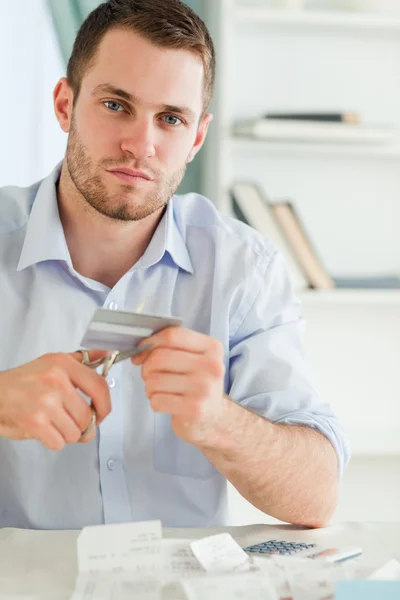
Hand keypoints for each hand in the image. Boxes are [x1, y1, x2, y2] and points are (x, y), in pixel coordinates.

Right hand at [0, 351, 110, 449]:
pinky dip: (53, 441)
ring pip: (75, 432)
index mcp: (63, 365)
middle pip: (88, 416)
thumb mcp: (54, 362)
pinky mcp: (34, 422)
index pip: (99, 386)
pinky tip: (45, 430)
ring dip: (67, 434)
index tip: (102, 412)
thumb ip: (83, 360)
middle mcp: (56, 381)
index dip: (105, 405)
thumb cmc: (24, 380)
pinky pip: (59, 443)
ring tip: (55, 423)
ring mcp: (45, 402)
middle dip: (82, 425)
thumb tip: (106, 355)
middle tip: (71, 421)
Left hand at [132, 327, 226, 445]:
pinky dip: (155, 402)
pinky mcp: (195, 409)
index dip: (151, 342)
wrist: (214, 417)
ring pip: (155, 380)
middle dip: (147, 367)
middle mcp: (211, 366)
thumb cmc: (197, 385)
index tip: (142, 351)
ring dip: (150, 387)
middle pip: (161, 357)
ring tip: (161, 391)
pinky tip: (166, 403)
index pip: (173, 335)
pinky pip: (157, 400)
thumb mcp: (193, 359)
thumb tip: (140, 351)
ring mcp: (204, 388)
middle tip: (150, 375)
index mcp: (212, 348)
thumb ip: (171, 348)